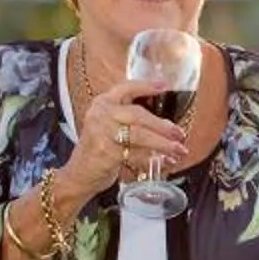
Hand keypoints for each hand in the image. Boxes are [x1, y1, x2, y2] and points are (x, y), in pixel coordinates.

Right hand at [58, 72, 189, 204]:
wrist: (79, 174)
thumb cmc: (99, 148)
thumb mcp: (108, 125)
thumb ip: (128, 117)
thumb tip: (165, 121)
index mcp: (102, 103)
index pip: (126, 88)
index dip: (146, 86)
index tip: (165, 86)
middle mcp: (100, 115)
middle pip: (138, 115)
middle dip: (162, 125)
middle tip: (179, 133)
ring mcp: (102, 134)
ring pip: (140, 135)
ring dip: (163, 144)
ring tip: (179, 150)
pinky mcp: (107, 154)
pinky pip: (137, 154)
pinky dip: (154, 159)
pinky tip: (165, 161)